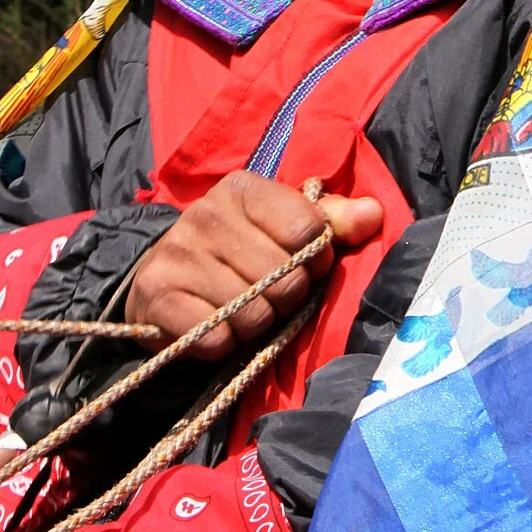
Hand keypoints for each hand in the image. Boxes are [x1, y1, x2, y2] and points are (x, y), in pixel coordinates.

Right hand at [125, 170, 382, 355]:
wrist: (164, 283)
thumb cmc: (240, 253)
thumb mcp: (285, 228)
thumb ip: (333, 221)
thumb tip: (374, 215)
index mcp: (242, 188)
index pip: (307, 229)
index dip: (314, 259)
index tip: (302, 265)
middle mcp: (205, 213)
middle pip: (283, 277)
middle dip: (285, 297)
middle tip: (269, 294)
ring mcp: (177, 253)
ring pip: (253, 312)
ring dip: (256, 324)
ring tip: (242, 310)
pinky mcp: (157, 295)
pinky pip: (217, 338)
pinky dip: (225, 344)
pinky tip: (216, 326)